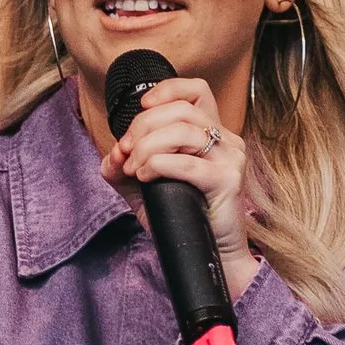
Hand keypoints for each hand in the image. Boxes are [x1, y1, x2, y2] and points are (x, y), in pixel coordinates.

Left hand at [101, 73, 260, 295]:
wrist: (209, 255)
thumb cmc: (182, 215)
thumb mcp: (144, 185)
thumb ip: (123, 166)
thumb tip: (113, 154)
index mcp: (211, 132)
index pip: (197, 90)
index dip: (167, 89)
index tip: (141, 107)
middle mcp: (226, 139)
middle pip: (181, 110)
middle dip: (143, 127)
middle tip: (126, 152)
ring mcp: (231, 158)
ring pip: (183, 132)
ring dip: (148, 147)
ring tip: (135, 168)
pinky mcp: (228, 181)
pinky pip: (188, 163)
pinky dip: (159, 164)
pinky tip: (146, 176)